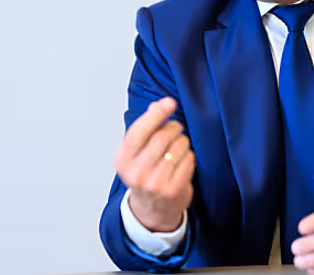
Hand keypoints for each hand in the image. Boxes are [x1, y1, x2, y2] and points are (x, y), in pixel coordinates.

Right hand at [115, 97, 194, 232]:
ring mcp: (155, 183)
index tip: (169, 103)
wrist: (152, 209)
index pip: (140, 130)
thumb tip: (157, 105)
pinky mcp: (173, 190)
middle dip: (174, 128)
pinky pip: (189, 160)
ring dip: (183, 142)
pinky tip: (183, 160)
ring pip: (179, 146)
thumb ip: (145, 128)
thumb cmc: (145, 175)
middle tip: (175, 129)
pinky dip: (189, 156)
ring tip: (178, 147)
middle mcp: (137, 172)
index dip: (157, 113)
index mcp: (123, 160)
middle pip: (163, 136)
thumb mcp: (136, 153)